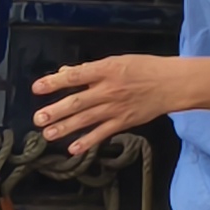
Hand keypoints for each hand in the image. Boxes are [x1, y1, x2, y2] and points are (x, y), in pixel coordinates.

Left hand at [31, 52, 190, 153]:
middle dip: (56, 111)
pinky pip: (102, 133)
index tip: (37, 88)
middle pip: (78, 102)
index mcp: (106, 70)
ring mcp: (116, 108)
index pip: (76, 76)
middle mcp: (109, 89)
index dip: (55, 82)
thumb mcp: (117, 61)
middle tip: (38, 118)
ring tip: (47, 134)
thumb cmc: (144, 68)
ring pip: (86, 119)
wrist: (172, 84)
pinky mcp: (123, 122)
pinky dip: (87, 142)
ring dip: (65, 127)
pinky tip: (73, 148)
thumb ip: (89, 70)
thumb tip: (65, 72)